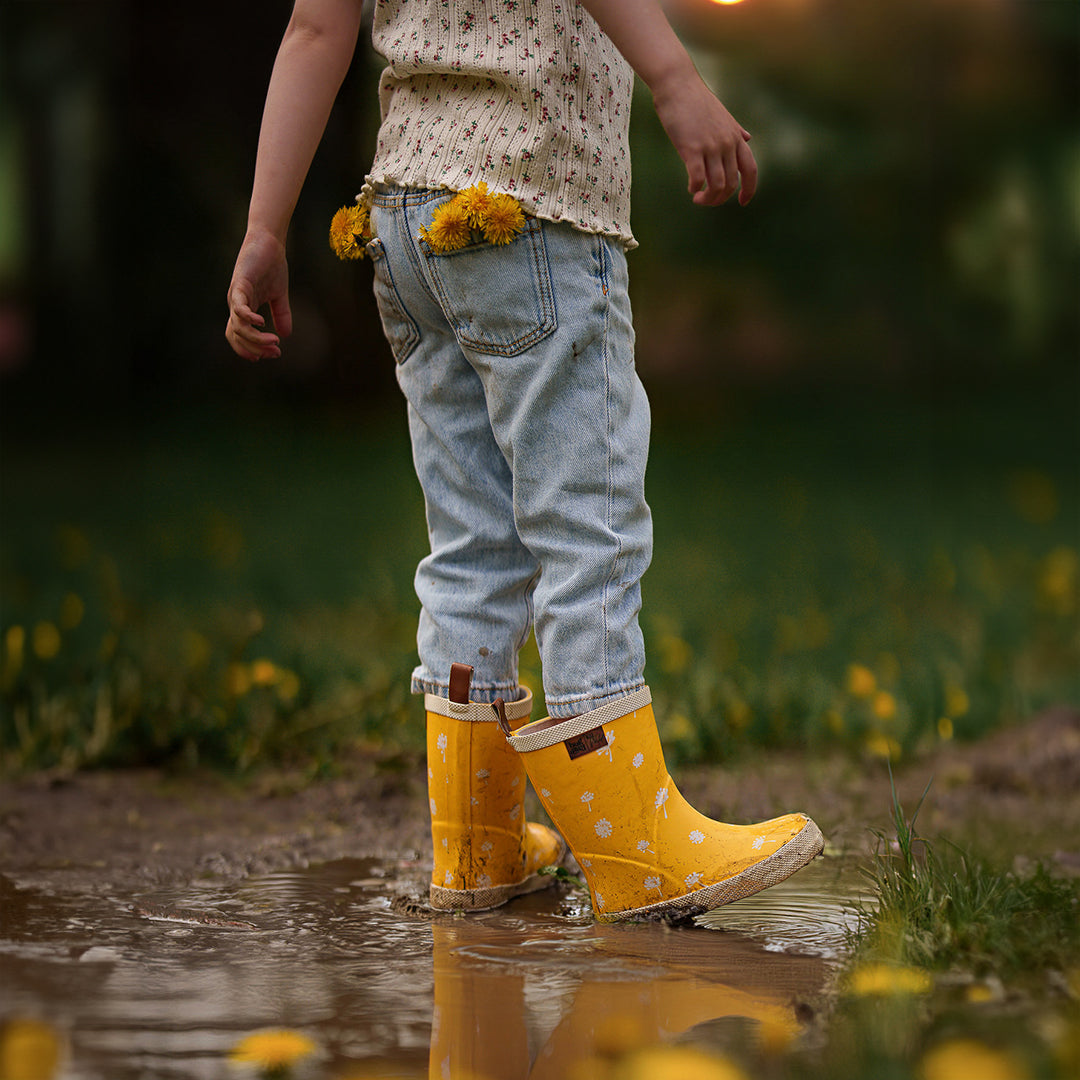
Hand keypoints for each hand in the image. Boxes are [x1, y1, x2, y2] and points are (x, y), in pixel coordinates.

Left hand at [225, 228, 291, 360]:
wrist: (269, 242)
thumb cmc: (271, 266)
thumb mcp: (279, 295)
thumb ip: (281, 315)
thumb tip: (286, 335)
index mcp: (244, 309)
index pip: (239, 337)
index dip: (251, 349)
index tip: (271, 354)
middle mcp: (236, 305)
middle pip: (238, 336)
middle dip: (256, 348)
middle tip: (275, 352)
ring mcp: (236, 295)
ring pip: (239, 326)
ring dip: (256, 338)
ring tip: (274, 341)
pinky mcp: (240, 284)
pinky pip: (239, 307)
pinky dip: (248, 318)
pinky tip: (262, 323)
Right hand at [651, 72, 757, 207]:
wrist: (678, 85)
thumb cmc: (696, 100)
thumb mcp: (724, 116)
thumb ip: (736, 131)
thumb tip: (748, 138)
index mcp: (735, 137)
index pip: (751, 169)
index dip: (749, 189)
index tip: (742, 202)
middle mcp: (727, 144)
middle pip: (732, 183)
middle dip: (720, 199)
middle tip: (705, 200)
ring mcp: (711, 146)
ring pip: (717, 185)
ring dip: (708, 198)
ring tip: (697, 197)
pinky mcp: (692, 148)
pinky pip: (699, 178)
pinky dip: (695, 188)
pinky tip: (690, 188)